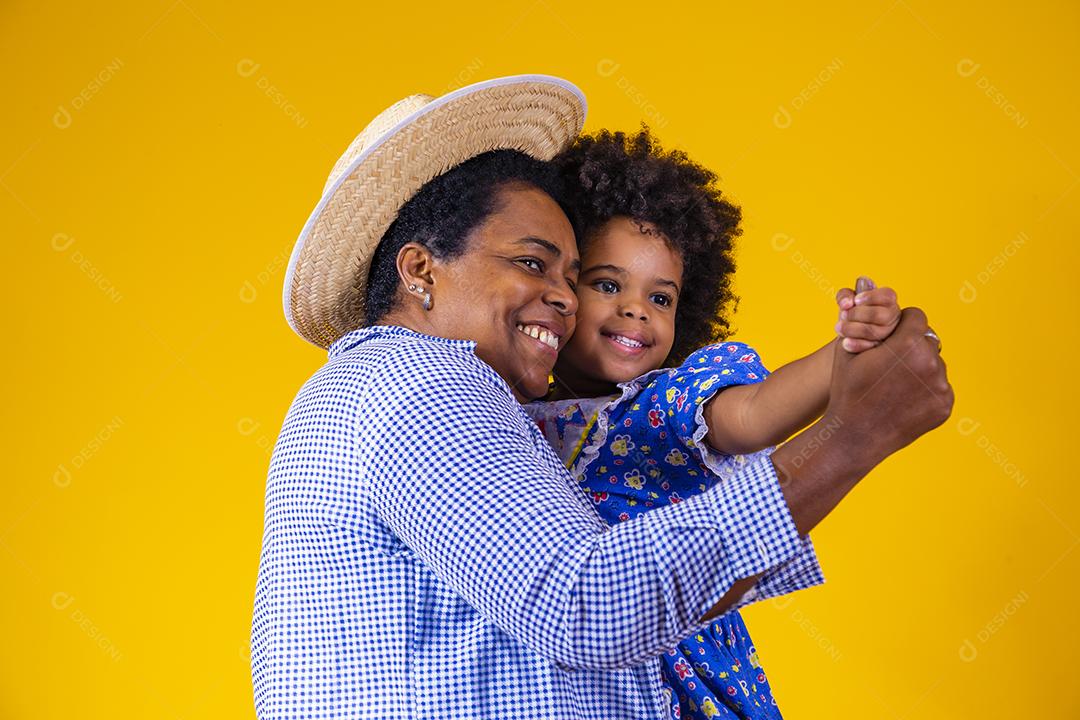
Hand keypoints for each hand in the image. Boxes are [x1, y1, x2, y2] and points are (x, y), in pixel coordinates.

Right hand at [827, 305, 952, 455]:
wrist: (853, 436)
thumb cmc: (847, 390)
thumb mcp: (848, 350)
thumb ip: (865, 319)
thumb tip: (864, 281)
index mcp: (908, 344)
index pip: (916, 316)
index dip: (901, 324)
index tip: (889, 336)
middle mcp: (931, 362)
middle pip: (927, 340)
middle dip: (911, 347)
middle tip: (891, 363)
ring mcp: (941, 386)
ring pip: (934, 365)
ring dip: (919, 369)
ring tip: (894, 384)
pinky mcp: (945, 406)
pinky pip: (939, 387)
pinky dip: (925, 390)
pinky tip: (903, 399)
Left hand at [835, 276, 900, 352]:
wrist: (848, 335)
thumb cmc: (851, 313)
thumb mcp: (846, 301)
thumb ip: (845, 296)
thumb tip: (848, 302)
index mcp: (888, 301)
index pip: (887, 295)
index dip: (870, 297)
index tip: (855, 300)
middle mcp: (893, 316)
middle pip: (879, 314)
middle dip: (857, 314)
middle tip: (843, 314)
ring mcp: (889, 333)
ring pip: (875, 332)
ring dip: (853, 329)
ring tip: (839, 327)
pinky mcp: (882, 349)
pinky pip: (870, 347)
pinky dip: (856, 344)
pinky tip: (845, 342)